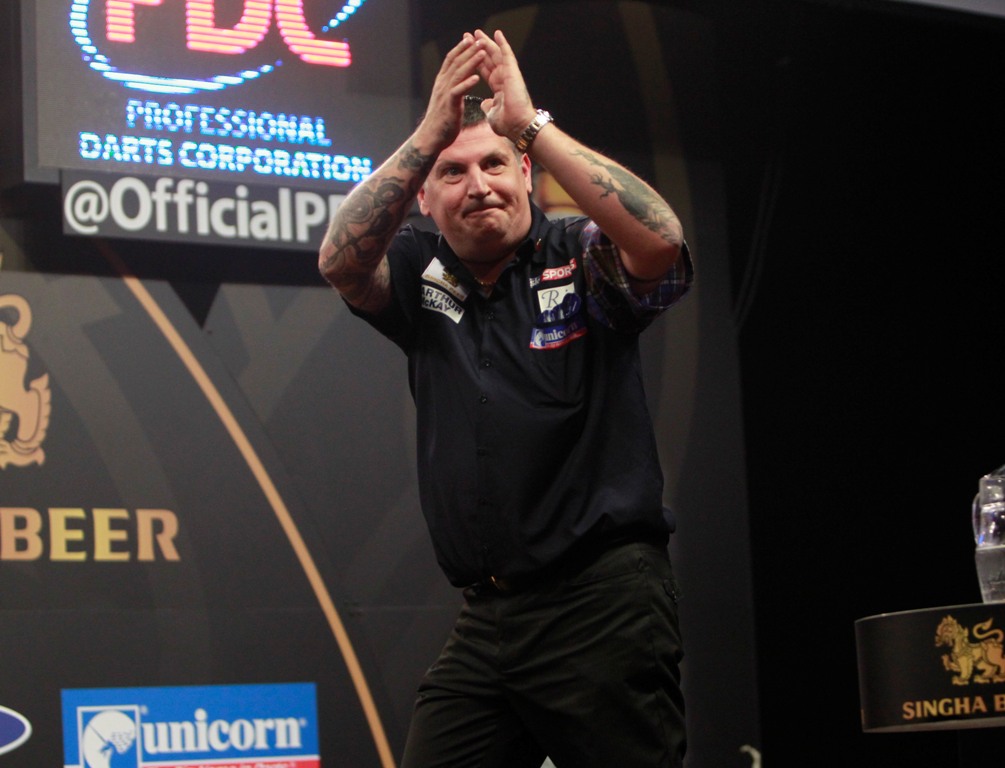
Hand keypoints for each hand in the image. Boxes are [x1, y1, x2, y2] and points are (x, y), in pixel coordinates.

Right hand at [416, 33, 485, 150]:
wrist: (431, 137)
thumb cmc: (441, 121)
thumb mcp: (448, 100)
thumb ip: (453, 89)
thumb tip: (459, 82)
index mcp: (442, 82)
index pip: (451, 60)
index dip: (461, 48)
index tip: (471, 38)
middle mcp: (442, 84)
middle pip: (456, 62)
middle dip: (468, 50)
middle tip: (480, 39)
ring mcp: (445, 94)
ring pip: (458, 73)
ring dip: (471, 62)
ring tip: (482, 52)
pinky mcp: (449, 105)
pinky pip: (458, 91)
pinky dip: (467, 84)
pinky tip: (476, 78)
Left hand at [473, 30, 536, 142]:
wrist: (518, 126)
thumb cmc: (508, 124)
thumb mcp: (492, 114)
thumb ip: (488, 106)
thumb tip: (484, 104)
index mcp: (499, 87)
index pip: (485, 70)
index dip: (476, 60)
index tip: (467, 51)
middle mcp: (504, 78)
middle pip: (489, 59)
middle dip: (478, 47)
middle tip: (468, 36)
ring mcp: (509, 74)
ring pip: (496, 54)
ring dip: (487, 42)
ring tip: (477, 32)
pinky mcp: (513, 72)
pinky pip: (507, 54)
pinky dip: (502, 43)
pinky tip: (497, 33)